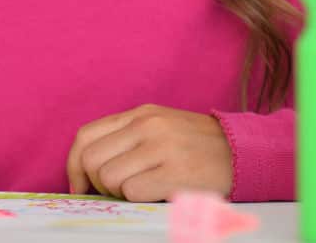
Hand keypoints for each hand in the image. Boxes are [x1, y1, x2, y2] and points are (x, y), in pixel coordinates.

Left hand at [66, 104, 232, 201]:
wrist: (242, 151)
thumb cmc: (193, 145)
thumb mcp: (157, 127)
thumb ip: (124, 139)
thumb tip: (86, 169)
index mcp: (138, 114)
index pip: (85, 136)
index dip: (73, 166)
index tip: (79, 186)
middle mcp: (146, 125)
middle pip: (91, 159)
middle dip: (96, 184)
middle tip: (114, 193)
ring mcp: (161, 147)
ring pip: (109, 177)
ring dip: (119, 193)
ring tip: (140, 191)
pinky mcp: (176, 172)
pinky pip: (133, 192)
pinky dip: (138, 200)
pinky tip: (156, 195)